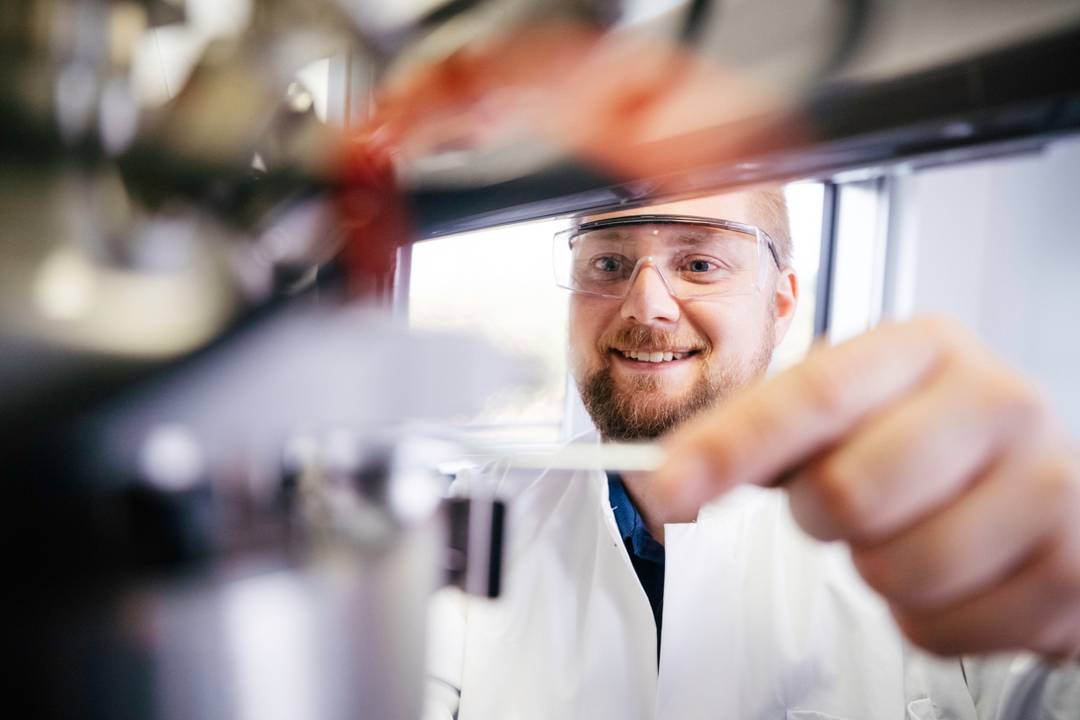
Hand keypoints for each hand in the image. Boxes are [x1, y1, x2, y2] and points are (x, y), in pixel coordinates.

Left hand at [656, 316, 1079, 657]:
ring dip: (875, 573)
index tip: (663, 486)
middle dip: (819, 518)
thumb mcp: (860, 412)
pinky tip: (954, 578)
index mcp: (926, 346)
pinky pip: (937, 628)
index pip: (813, 395)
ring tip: (909, 537)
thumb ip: (772, 431)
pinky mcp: (1070, 569)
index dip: (728, 446)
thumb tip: (672, 473)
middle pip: (844, 492)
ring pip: (889, 569)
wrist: (1051, 496)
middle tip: (845, 506)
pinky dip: (922, 619)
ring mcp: (1047, 482)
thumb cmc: (934, 449)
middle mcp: (997, 399)